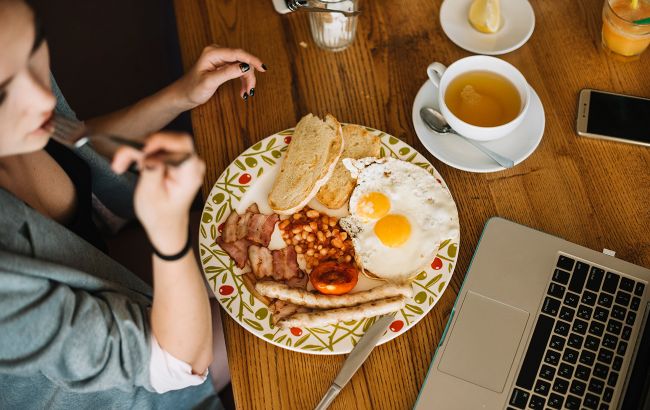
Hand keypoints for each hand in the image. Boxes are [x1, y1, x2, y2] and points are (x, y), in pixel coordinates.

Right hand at [112, 132, 205, 253]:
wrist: (166, 225)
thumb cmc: (159, 215)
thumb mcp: (150, 196)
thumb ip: (152, 172)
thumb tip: (149, 154)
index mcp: (191, 174)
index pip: (182, 145)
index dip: (160, 140)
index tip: (139, 148)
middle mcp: (192, 164)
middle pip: (167, 141)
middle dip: (141, 147)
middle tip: (120, 161)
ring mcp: (185, 161)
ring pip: (159, 142)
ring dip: (137, 151)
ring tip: (120, 165)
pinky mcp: (175, 160)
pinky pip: (158, 148)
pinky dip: (141, 154)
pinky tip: (129, 164)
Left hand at [173, 45, 265, 107]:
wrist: (183, 95)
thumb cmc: (192, 89)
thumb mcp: (210, 82)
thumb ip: (228, 73)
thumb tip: (245, 66)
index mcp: (213, 53)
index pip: (238, 53)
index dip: (252, 60)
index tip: (263, 68)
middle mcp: (217, 52)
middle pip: (242, 60)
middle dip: (249, 75)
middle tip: (250, 91)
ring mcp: (220, 58)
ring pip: (241, 66)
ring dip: (246, 79)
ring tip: (246, 93)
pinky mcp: (222, 65)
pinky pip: (237, 69)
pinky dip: (242, 80)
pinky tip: (243, 90)